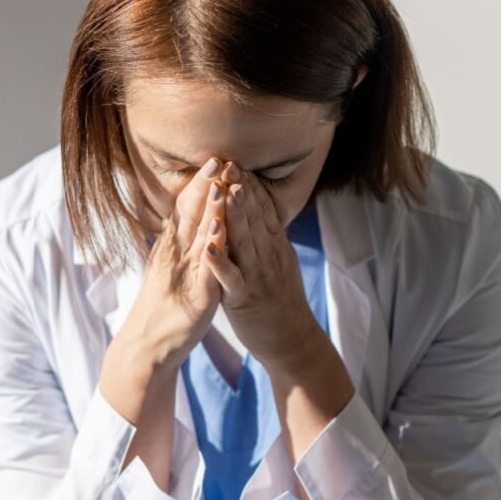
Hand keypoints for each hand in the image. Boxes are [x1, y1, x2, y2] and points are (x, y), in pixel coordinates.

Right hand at [115, 157, 230, 369]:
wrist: (146, 348)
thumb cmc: (163, 308)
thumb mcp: (171, 270)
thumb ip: (178, 245)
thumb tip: (184, 221)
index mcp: (172, 250)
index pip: (185, 210)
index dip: (198, 184)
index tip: (211, 158)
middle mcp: (174, 257)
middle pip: (189, 216)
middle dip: (202, 186)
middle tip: (215, 156)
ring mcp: (183, 276)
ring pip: (196, 237)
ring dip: (206, 210)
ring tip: (219, 183)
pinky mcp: (194, 298)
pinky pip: (204, 271)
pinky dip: (210, 250)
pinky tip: (218, 232)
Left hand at [202, 161, 317, 374]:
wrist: (292, 340)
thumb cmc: (277, 300)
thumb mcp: (276, 261)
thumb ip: (267, 235)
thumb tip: (258, 208)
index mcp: (273, 245)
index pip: (263, 209)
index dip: (249, 184)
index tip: (235, 160)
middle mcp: (268, 256)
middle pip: (255, 218)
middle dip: (241, 189)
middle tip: (229, 163)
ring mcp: (258, 276)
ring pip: (245, 242)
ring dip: (235, 216)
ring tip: (225, 192)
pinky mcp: (245, 299)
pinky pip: (232, 279)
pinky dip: (220, 264)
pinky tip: (208, 248)